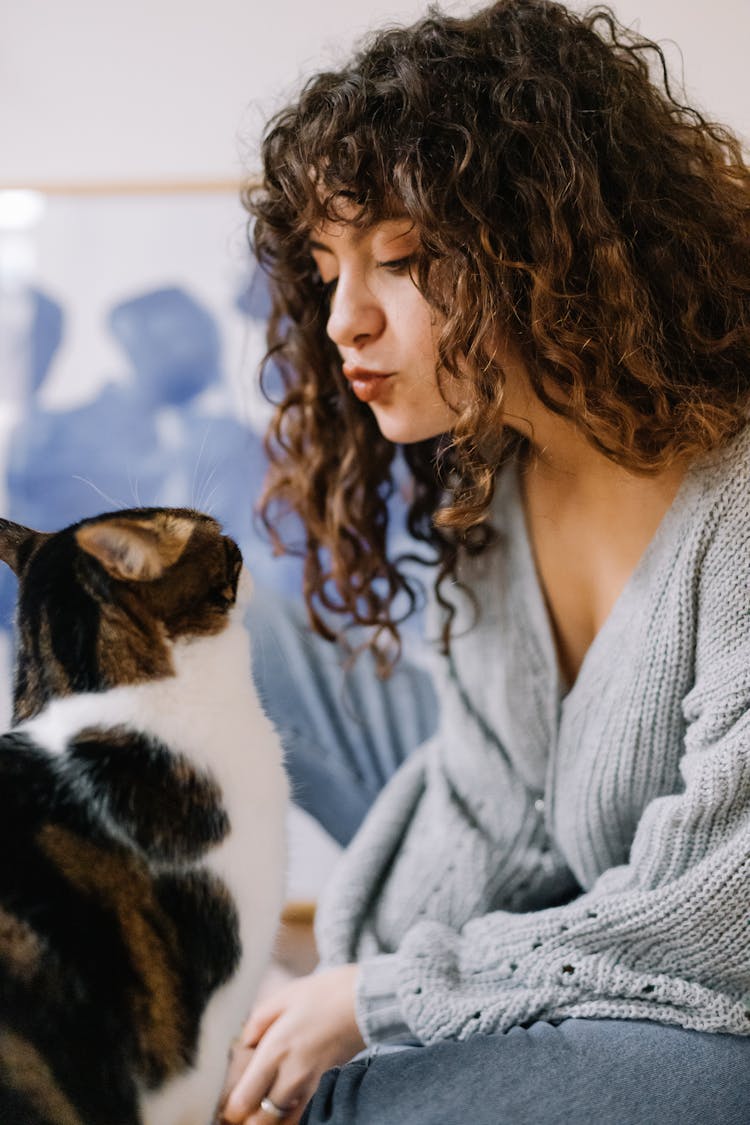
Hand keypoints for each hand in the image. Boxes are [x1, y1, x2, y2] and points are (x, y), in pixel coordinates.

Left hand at [221, 964, 364, 1123]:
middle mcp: (292, 1074)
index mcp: (275, 1050)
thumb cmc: (323, 994)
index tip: (230, 1102)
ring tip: (266, 1106)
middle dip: (250, 1119)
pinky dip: (293, 1114)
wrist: (366, 999)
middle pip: (261, 1121)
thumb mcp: (283, 997)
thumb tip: (243, 1045)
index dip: (231, 1109)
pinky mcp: (328, 1086)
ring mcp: (312, 1084)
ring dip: (272, 1119)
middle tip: (246, 1107)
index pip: (243, 1100)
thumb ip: (257, 1023)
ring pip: (284, 1124)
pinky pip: (305, 1113)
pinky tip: (288, 1100)